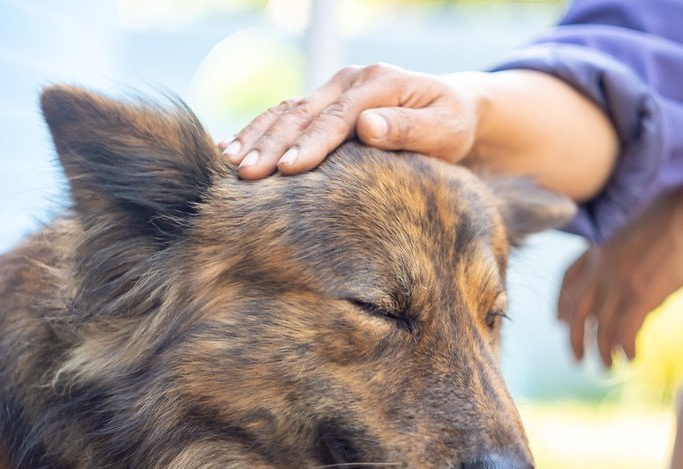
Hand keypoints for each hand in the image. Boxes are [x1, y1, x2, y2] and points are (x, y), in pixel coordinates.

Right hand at [220, 64, 481, 178]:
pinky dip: (257, 131)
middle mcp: (350, 81)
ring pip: (286, 111)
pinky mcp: (323, 104)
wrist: (450, 109)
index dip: (311, 144)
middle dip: (272, 143)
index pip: (338, 117)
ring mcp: (333, 89)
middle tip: (246, 174)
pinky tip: (230, 147)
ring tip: (231, 164)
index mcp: (379, 82)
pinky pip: (284, 115)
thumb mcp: (446, 129)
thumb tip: (367, 125)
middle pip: (303, 112)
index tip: (288, 169)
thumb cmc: (451, 126)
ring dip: (257, 137)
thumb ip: (410, 128)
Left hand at [557, 176, 682, 367]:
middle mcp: (603, 267)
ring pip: (599, 327)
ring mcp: (619, 281)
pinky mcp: (642, 295)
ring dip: (601, 351)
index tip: (557, 321)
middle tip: (577, 360)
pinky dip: (624, 348)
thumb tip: (637, 249)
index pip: (567, 279)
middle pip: (576, 311)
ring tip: (606, 368)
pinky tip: (631, 358)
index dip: (560, 303)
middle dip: (573, 338)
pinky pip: (624, 331)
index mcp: (602, 248)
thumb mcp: (643, 224)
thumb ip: (630, 243)